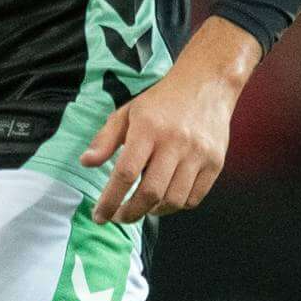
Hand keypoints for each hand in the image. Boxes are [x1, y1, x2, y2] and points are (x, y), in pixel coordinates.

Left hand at [81, 20, 258, 225]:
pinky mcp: (215, 163)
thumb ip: (104, 139)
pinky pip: (193, 198)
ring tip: (141, 207)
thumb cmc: (162, 102)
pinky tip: (164, 200)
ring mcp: (198, 154)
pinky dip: (176, 206)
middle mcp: (175, 142)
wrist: (206, 84)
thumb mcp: (127, 113)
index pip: (126, 173)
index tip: (100, 216)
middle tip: (119, 217)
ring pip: (173, 200)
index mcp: (148, 129)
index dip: (110, 200)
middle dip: (130, 213)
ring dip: (153, 211)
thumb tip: (86, 162)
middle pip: (150, 193)